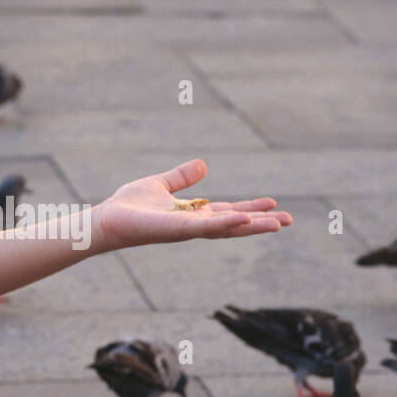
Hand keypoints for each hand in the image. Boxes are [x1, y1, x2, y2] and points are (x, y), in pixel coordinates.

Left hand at [90, 159, 291, 251]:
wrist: (107, 219)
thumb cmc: (129, 206)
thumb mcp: (161, 185)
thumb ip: (181, 177)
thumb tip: (203, 165)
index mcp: (193, 214)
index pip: (229, 212)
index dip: (251, 209)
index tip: (274, 204)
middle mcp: (194, 225)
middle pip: (234, 225)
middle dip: (261, 223)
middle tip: (288, 221)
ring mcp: (188, 230)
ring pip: (226, 229)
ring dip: (252, 227)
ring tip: (278, 225)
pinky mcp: (177, 231)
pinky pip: (205, 227)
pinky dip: (226, 224)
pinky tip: (245, 220)